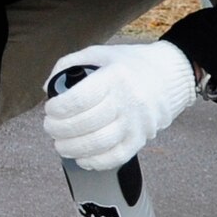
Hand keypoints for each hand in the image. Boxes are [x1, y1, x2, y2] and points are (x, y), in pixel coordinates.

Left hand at [45, 41, 195, 170]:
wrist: (169, 75)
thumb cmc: (128, 64)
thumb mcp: (98, 53)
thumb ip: (68, 65)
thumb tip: (47, 88)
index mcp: (115, 77)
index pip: (80, 98)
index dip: (58, 108)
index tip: (50, 109)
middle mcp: (128, 101)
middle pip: (86, 123)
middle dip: (59, 129)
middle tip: (50, 127)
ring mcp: (137, 123)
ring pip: (99, 144)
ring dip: (72, 148)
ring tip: (60, 144)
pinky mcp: (142, 139)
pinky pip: (117, 157)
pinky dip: (95, 162)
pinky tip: (81, 158)